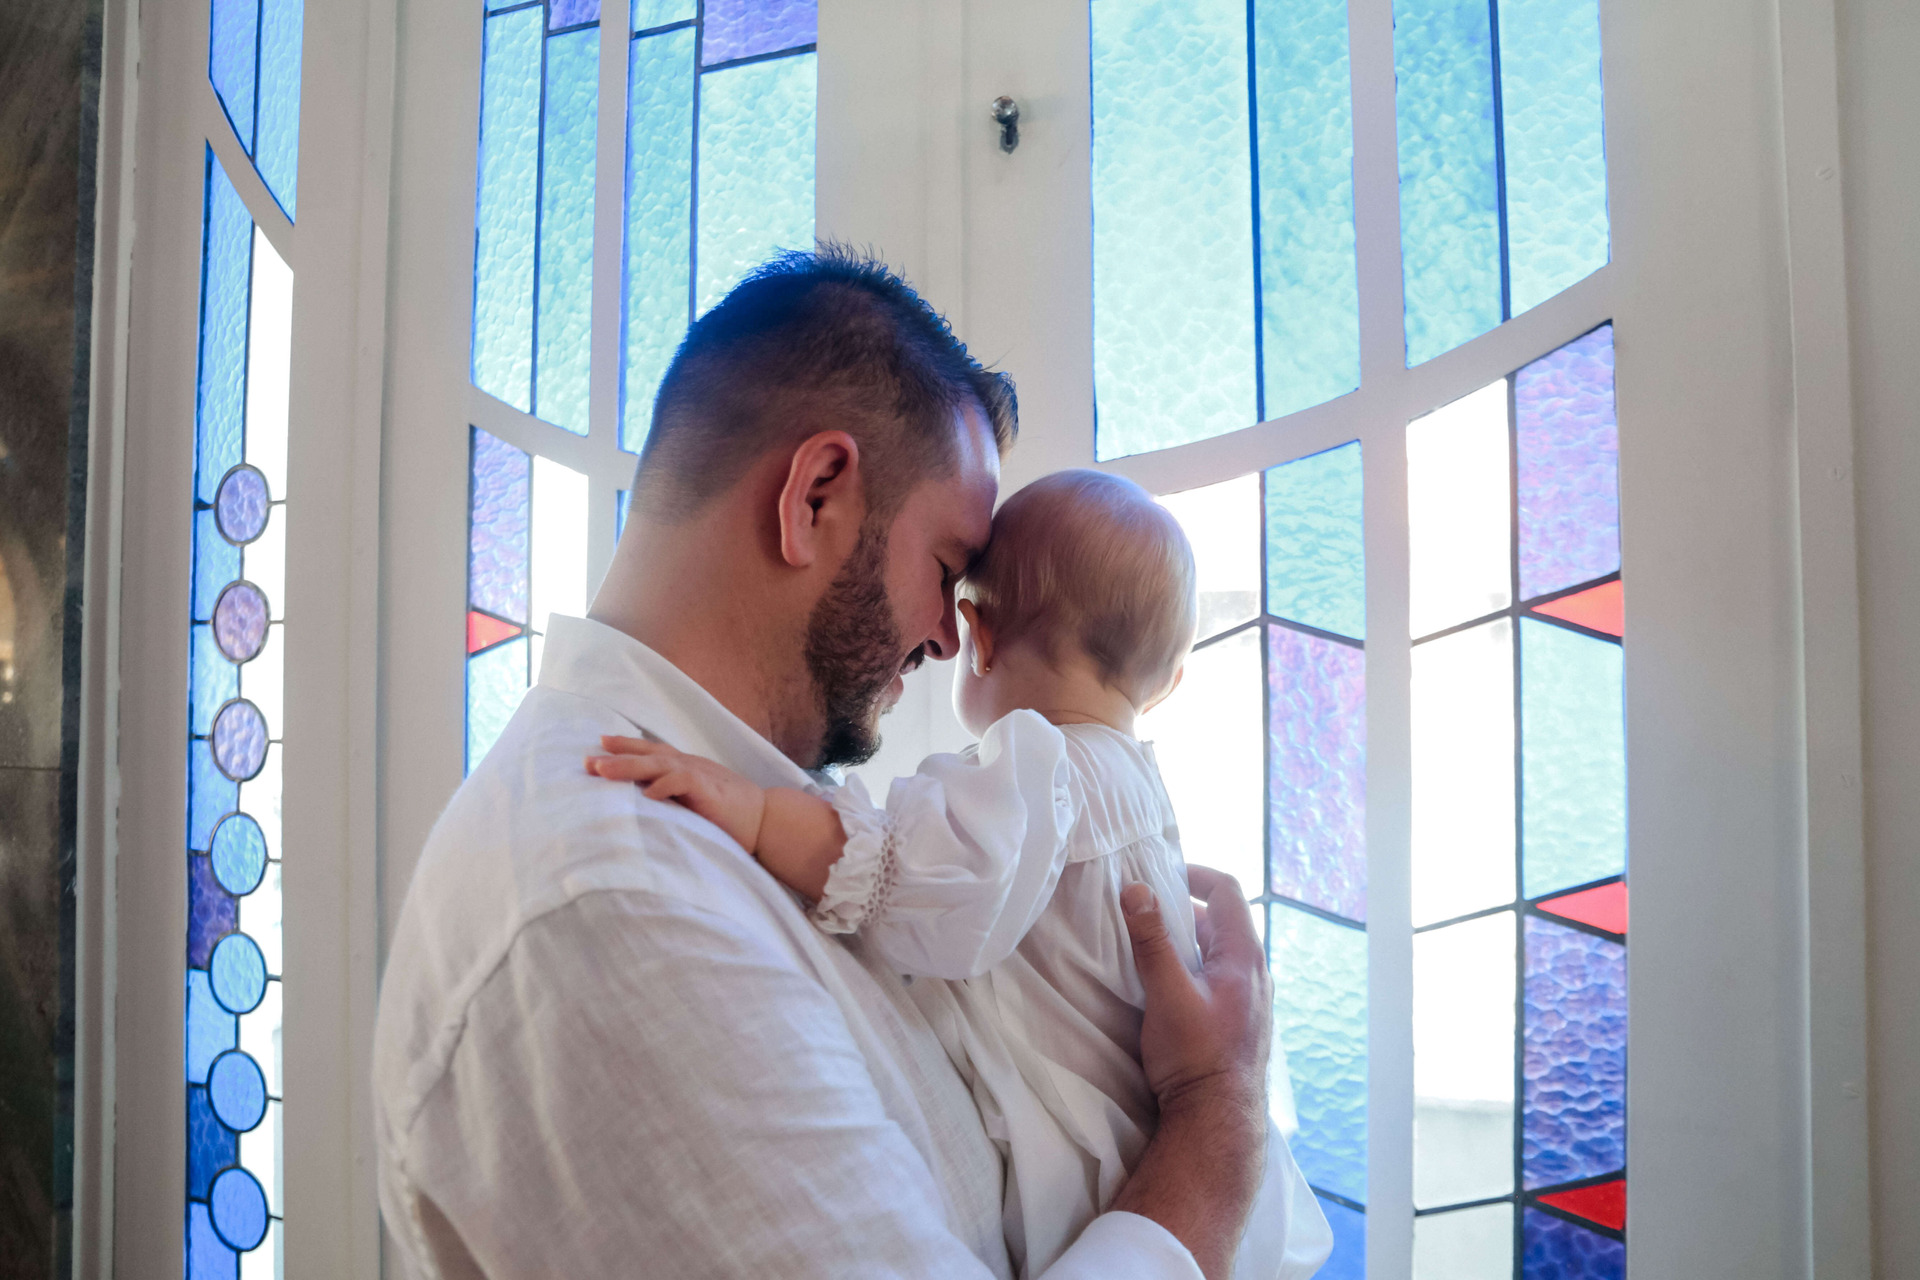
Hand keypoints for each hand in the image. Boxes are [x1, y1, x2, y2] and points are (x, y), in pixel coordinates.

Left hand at [587, 736, 766, 852]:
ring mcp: (700, 776)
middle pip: (648, 753)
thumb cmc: (731, 816)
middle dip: (616, 755)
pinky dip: (664, 785)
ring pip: (659, 763)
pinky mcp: (710, 791)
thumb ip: (674, 798)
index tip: (598, 746)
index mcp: (686, 767)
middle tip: (587, 759)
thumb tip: (643, 804)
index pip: (651, 751)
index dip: (625, 747)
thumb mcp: (696, 802)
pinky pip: (683, 782)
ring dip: (629, 766)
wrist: (767, 820)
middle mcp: (690, 766)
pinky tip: (646, 793)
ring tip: (602, 771)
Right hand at [1112, 865, 1270, 1278]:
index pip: (1226, 890)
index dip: (1193, 872)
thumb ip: (1152, 941)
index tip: (1158, 875)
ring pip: (1216, 953)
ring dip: (1185, 943)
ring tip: (1148, 950)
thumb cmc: (1196, 1057)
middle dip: (1181, 910)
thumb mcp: (1168, 993)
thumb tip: (1135, 889)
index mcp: (1245, 957)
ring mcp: (1250, 1000)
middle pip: (1219, 921)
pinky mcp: (1238, 1023)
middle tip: (1143, 913)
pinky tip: (1165, 990)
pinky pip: (1216, 979)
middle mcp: (1255, 974)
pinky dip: (1192, 969)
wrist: (1218, 1122)